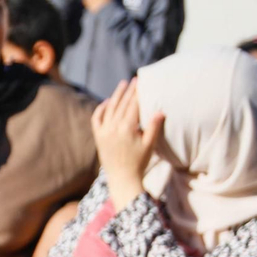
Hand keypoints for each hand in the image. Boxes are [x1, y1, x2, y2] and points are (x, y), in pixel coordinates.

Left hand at [92, 78, 164, 210]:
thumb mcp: (149, 145)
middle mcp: (113, 128)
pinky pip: (96, 118)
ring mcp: (103, 132)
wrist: (122, 177)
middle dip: (128, 91)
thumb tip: (160, 111)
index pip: (133, 105)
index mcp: (127, 129)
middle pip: (121, 104)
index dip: (137, 93)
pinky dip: (101, 108)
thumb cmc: (139, 162)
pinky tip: (107, 101)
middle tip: (134, 79)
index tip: (142, 82)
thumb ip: (154, 127)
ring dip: (115, 95)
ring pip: (109, 108)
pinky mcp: (98, 136)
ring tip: (122, 85)